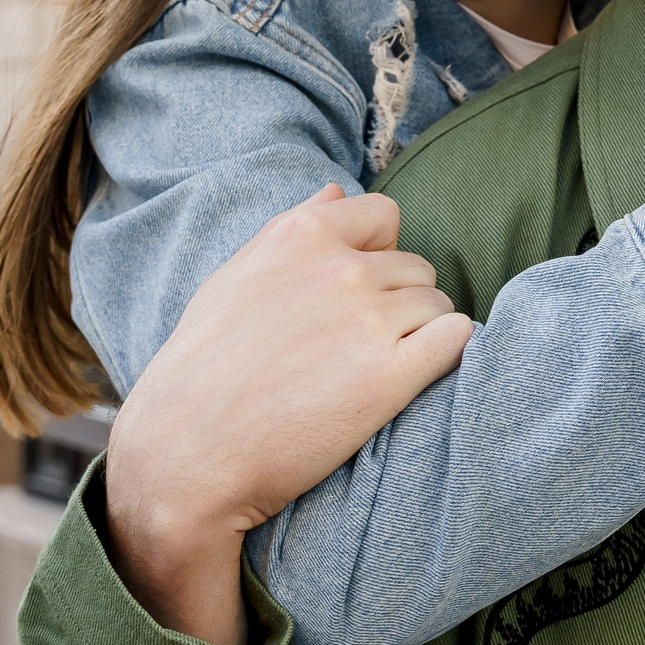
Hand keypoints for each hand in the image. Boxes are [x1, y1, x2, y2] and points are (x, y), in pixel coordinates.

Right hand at [104, 186, 473, 644]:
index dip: (379, 252)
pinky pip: (456, 339)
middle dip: (399, 299)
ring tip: (376, 369)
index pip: (384, 216)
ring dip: (420, 333)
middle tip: (360, 345)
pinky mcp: (393, 377)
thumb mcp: (232, 279)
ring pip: (438, 305)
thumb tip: (335, 190)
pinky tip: (414, 377)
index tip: (357, 291)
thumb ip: (288, 229)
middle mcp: (343, 269)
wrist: (188, 454)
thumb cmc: (202, 368)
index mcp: (301, 235)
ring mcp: (371, 321)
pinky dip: (447, 354)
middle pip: (416, 266)